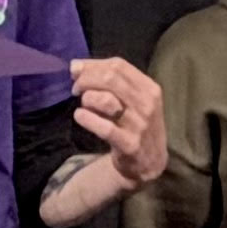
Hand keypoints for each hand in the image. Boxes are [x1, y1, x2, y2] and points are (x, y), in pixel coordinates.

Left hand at [64, 54, 166, 184]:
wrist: (150, 162)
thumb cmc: (136, 125)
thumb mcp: (133, 100)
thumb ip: (110, 82)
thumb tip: (76, 66)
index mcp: (149, 88)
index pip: (118, 65)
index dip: (93, 65)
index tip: (76, 71)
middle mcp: (147, 103)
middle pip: (110, 79)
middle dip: (86, 80)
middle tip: (75, 89)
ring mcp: (139, 124)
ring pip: (106, 100)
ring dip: (88, 99)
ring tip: (84, 106)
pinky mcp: (129, 144)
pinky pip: (104, 128)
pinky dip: (88, 119)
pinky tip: (80, 116)